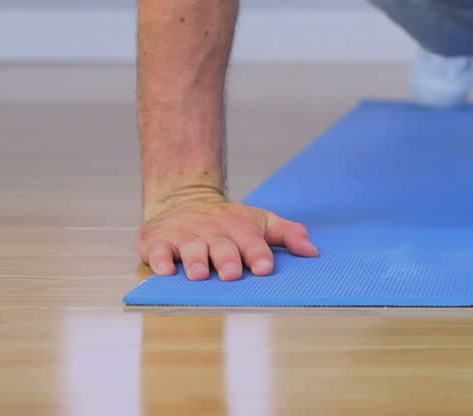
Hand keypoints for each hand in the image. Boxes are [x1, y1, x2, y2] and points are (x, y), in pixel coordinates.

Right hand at [137, 193, 318, 280]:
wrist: (183, 199)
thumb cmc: (228, 220)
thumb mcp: (261, 221)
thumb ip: (288, 234)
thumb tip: (313, 252)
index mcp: (240, 228)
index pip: (252, 242)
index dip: (259, 254)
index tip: (265, 268)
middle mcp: (214, 231)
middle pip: (222, 247)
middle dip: (228, 259)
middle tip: (233, 274)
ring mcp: (186, 236)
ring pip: (192, 249)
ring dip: (196, 262)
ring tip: (201, 275)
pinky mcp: (159, 241)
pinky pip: (159, 251)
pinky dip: (161, 260)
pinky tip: (165, 270)